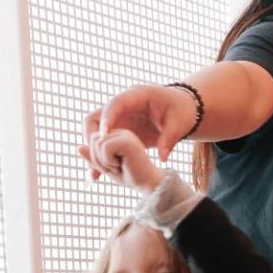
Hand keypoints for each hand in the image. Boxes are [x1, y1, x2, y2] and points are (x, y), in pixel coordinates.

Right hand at [78, 85, 198, 181]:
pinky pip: (102, 143)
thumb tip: (162, 158)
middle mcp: (122, 106)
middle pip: (95, 117)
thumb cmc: (181, 113)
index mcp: (137, 96)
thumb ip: (170, 140)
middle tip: (96, 156)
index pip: (116, 103)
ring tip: (95, 171)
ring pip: (95, 131)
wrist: (181, 111)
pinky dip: (99, 157)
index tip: (104, 136)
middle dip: (92, 136)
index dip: (107, 118)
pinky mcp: (117, 130)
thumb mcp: (179, 125)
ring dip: (92, 149)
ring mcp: (118, 118)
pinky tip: (96, 176)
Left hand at [83, 130, 162, 192]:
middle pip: (92, 139)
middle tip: (112, 168)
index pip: (93, 139)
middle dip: (96, 158)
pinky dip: (108, 160)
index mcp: (116, 136)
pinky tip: (121, 164)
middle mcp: (121, 132)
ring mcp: (125, 135)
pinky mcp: (127, 141)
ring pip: (96, 142)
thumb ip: (93, 158)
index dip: (94, 156)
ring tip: (117, 167)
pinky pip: (105, 146)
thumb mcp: (106, 168)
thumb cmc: (131, 177)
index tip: (108, 167)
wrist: (149, 184)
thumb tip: (78, 148)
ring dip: (102, 161)